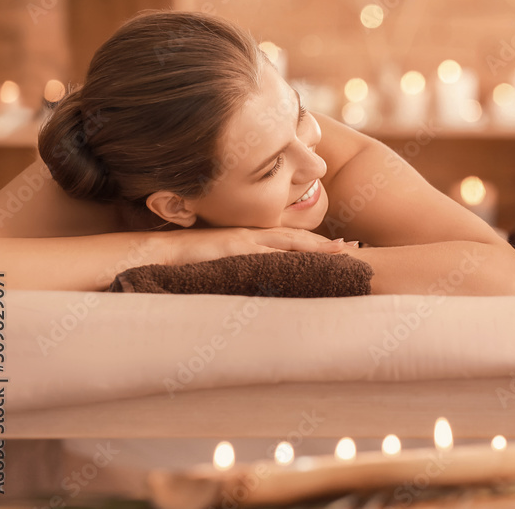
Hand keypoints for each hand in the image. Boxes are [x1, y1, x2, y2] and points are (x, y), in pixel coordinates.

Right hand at [158, 227, 347, 265]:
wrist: (161, 252)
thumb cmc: (190, 259)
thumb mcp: (224, 261)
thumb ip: (243, 265)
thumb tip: (262, 279)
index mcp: (251, 238)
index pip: (290, 239)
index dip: (316, 242)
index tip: (341, 246)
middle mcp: (252, 235)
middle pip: (296, 238)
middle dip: (325, 243)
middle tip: (353, 247)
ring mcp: (243, 240)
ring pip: (287, 241)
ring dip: (314, 245)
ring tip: (339, 249)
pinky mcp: (232, 247)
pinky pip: (264, 252)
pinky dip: (285, 256)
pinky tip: (302, 260)